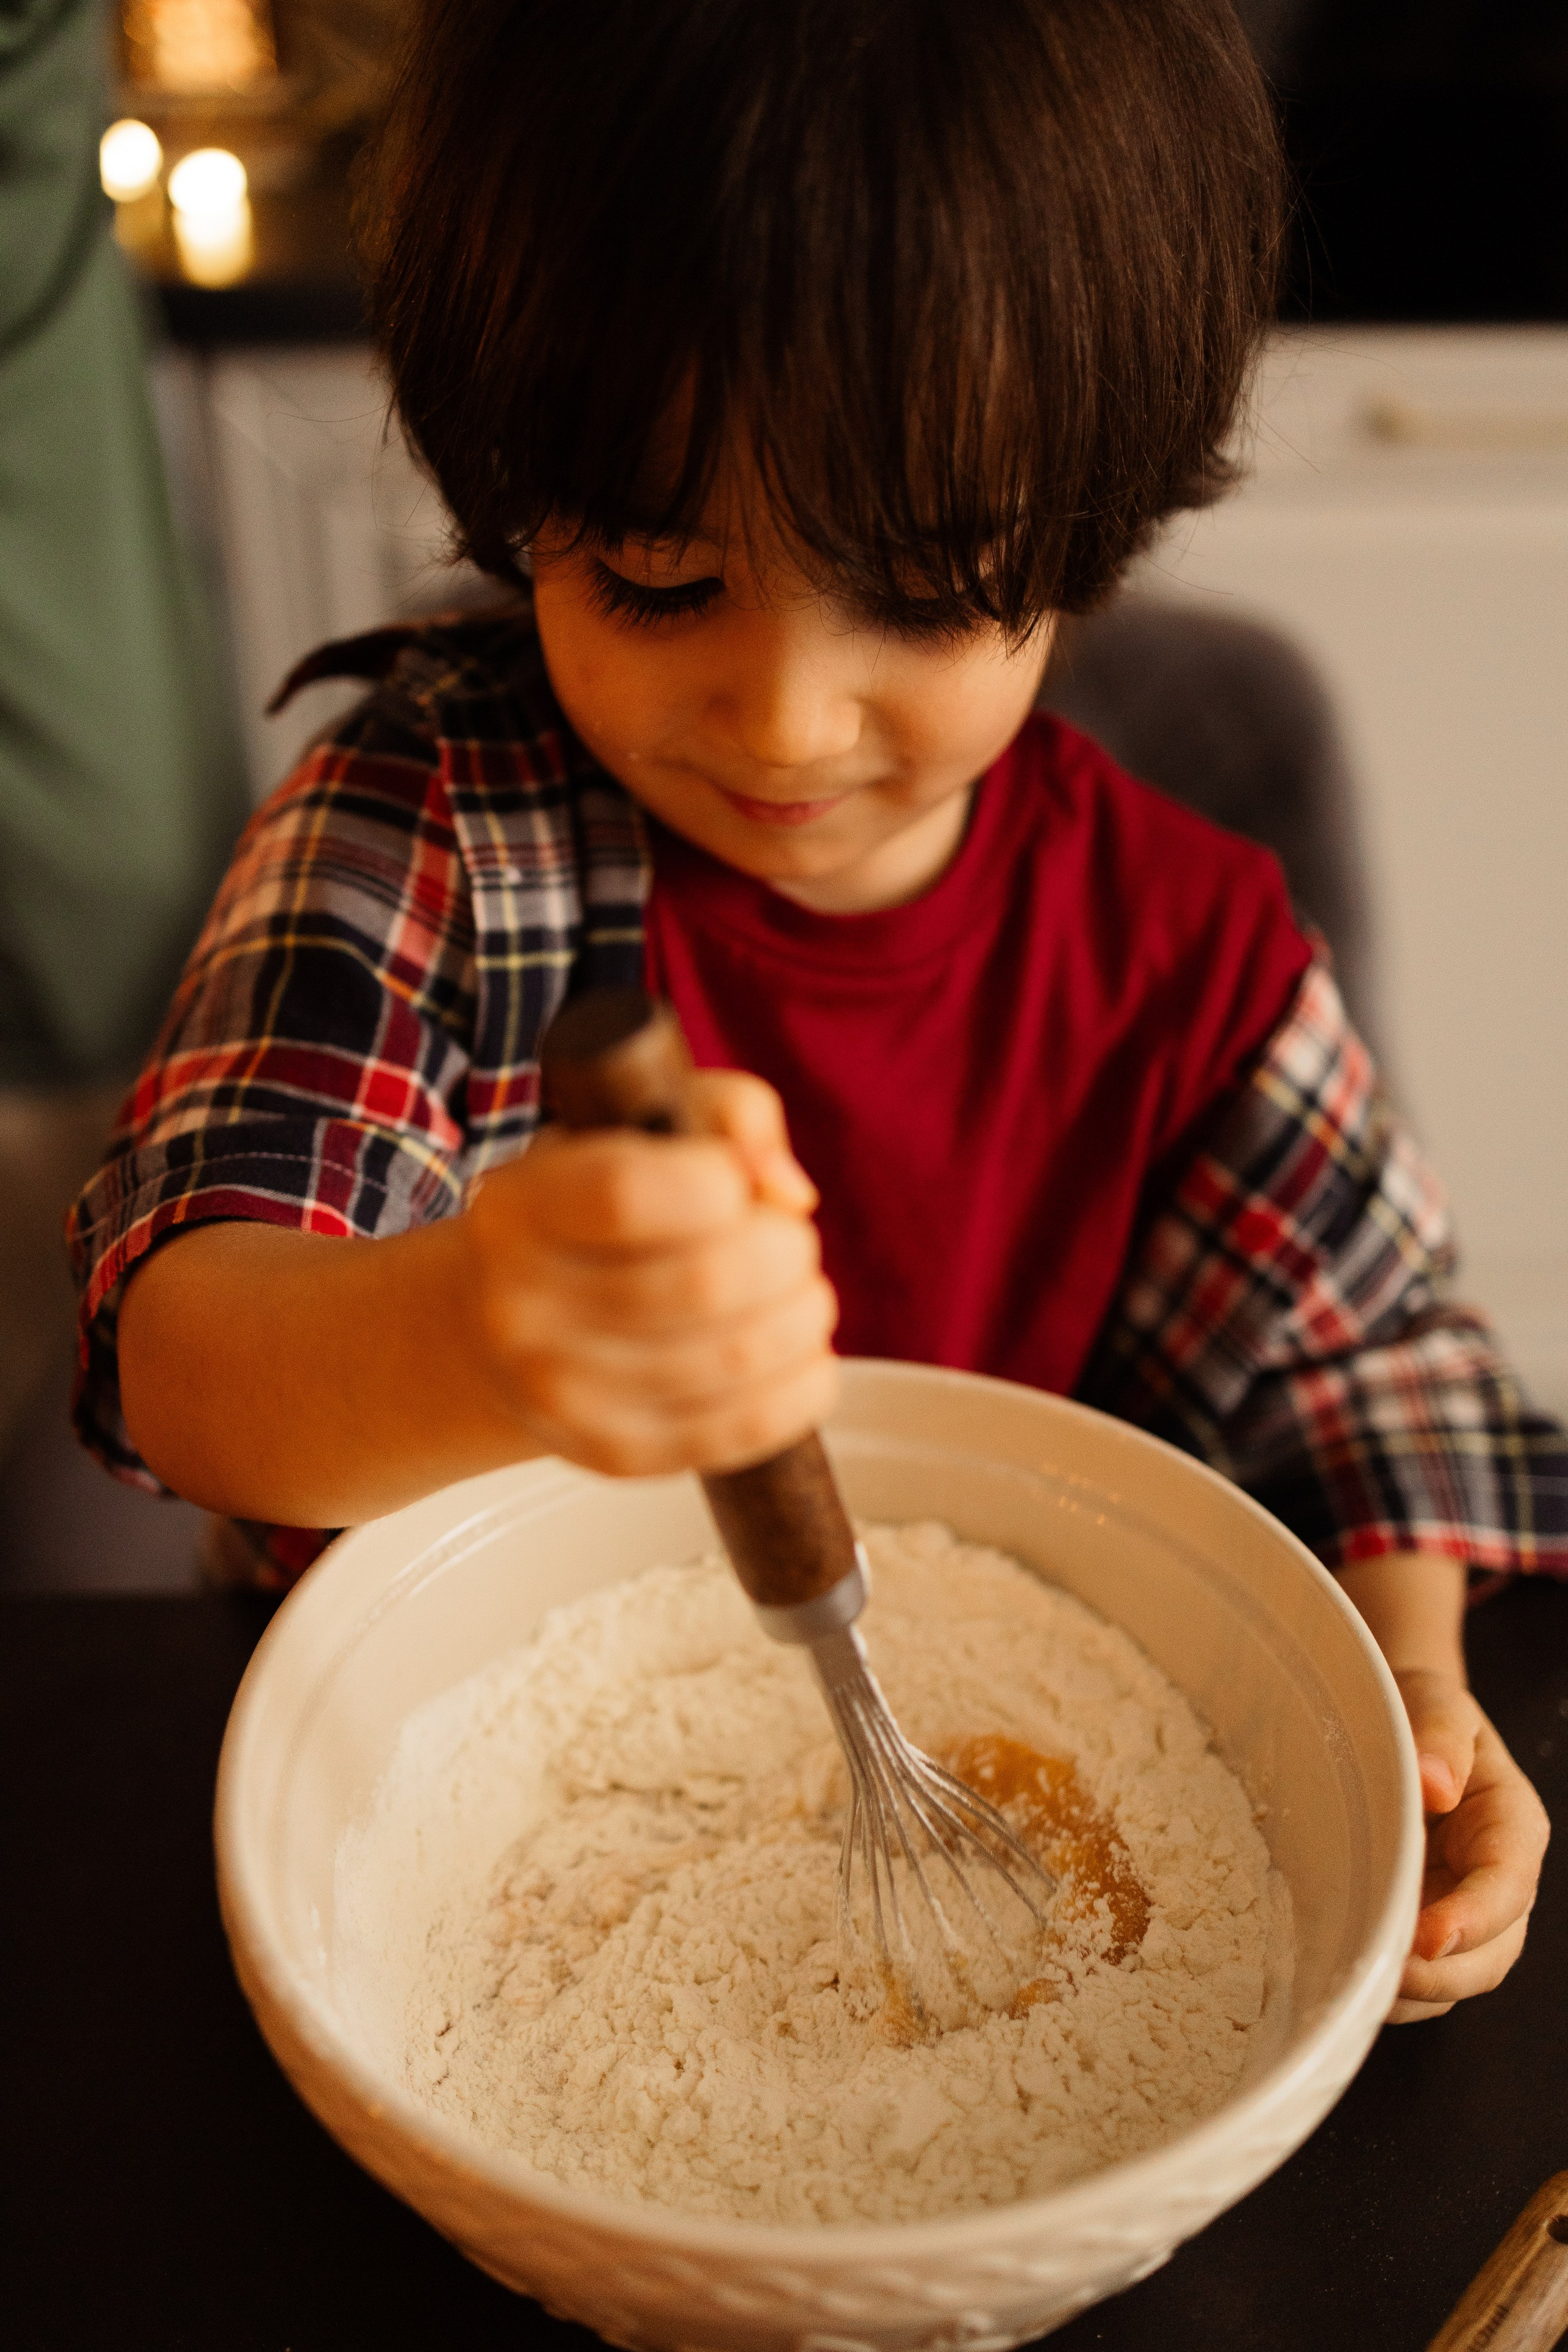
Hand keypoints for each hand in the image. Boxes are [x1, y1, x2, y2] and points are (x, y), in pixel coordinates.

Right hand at [462, 1069, 839, 1477]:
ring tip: (802, 1297)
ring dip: (802, 1319)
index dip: (717, 1182)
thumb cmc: (594, 1216)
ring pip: (732, 1359)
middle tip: (791, 1245)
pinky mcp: (608, 1454)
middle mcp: (520, 1305)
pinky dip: (798, 1390)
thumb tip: (789, 1192)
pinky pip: (736, 1431)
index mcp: (519, 1206)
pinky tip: (805, 1359)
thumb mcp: (638, 1131)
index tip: (734, 1183)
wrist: (505, 1327)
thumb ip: (726, 1115)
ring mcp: (559, 1393)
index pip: (627, 1194)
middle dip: (785, 1254)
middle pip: (704, 1282)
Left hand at [1387, 1669, 1549, 2021]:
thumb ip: (1440, 1737)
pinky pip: (1419, 1980)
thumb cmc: (1421, 1713)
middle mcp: (1495, 1881)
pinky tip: (1348, 1976)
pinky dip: (1391, 1990)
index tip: (1427, 1937)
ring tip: (1358, 1983)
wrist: (1395, 1725)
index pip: (1506, 1886)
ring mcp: (1461, 1911)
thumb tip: (1435, 1783)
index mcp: (1510, 1827)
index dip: (1473, 1919)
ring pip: (1455, 1978)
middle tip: (1381, 1975)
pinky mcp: (1424, 1927)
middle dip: (1442, 1975)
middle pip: (1491, 1954)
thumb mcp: (1435, 1704)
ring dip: (1412, 1992)